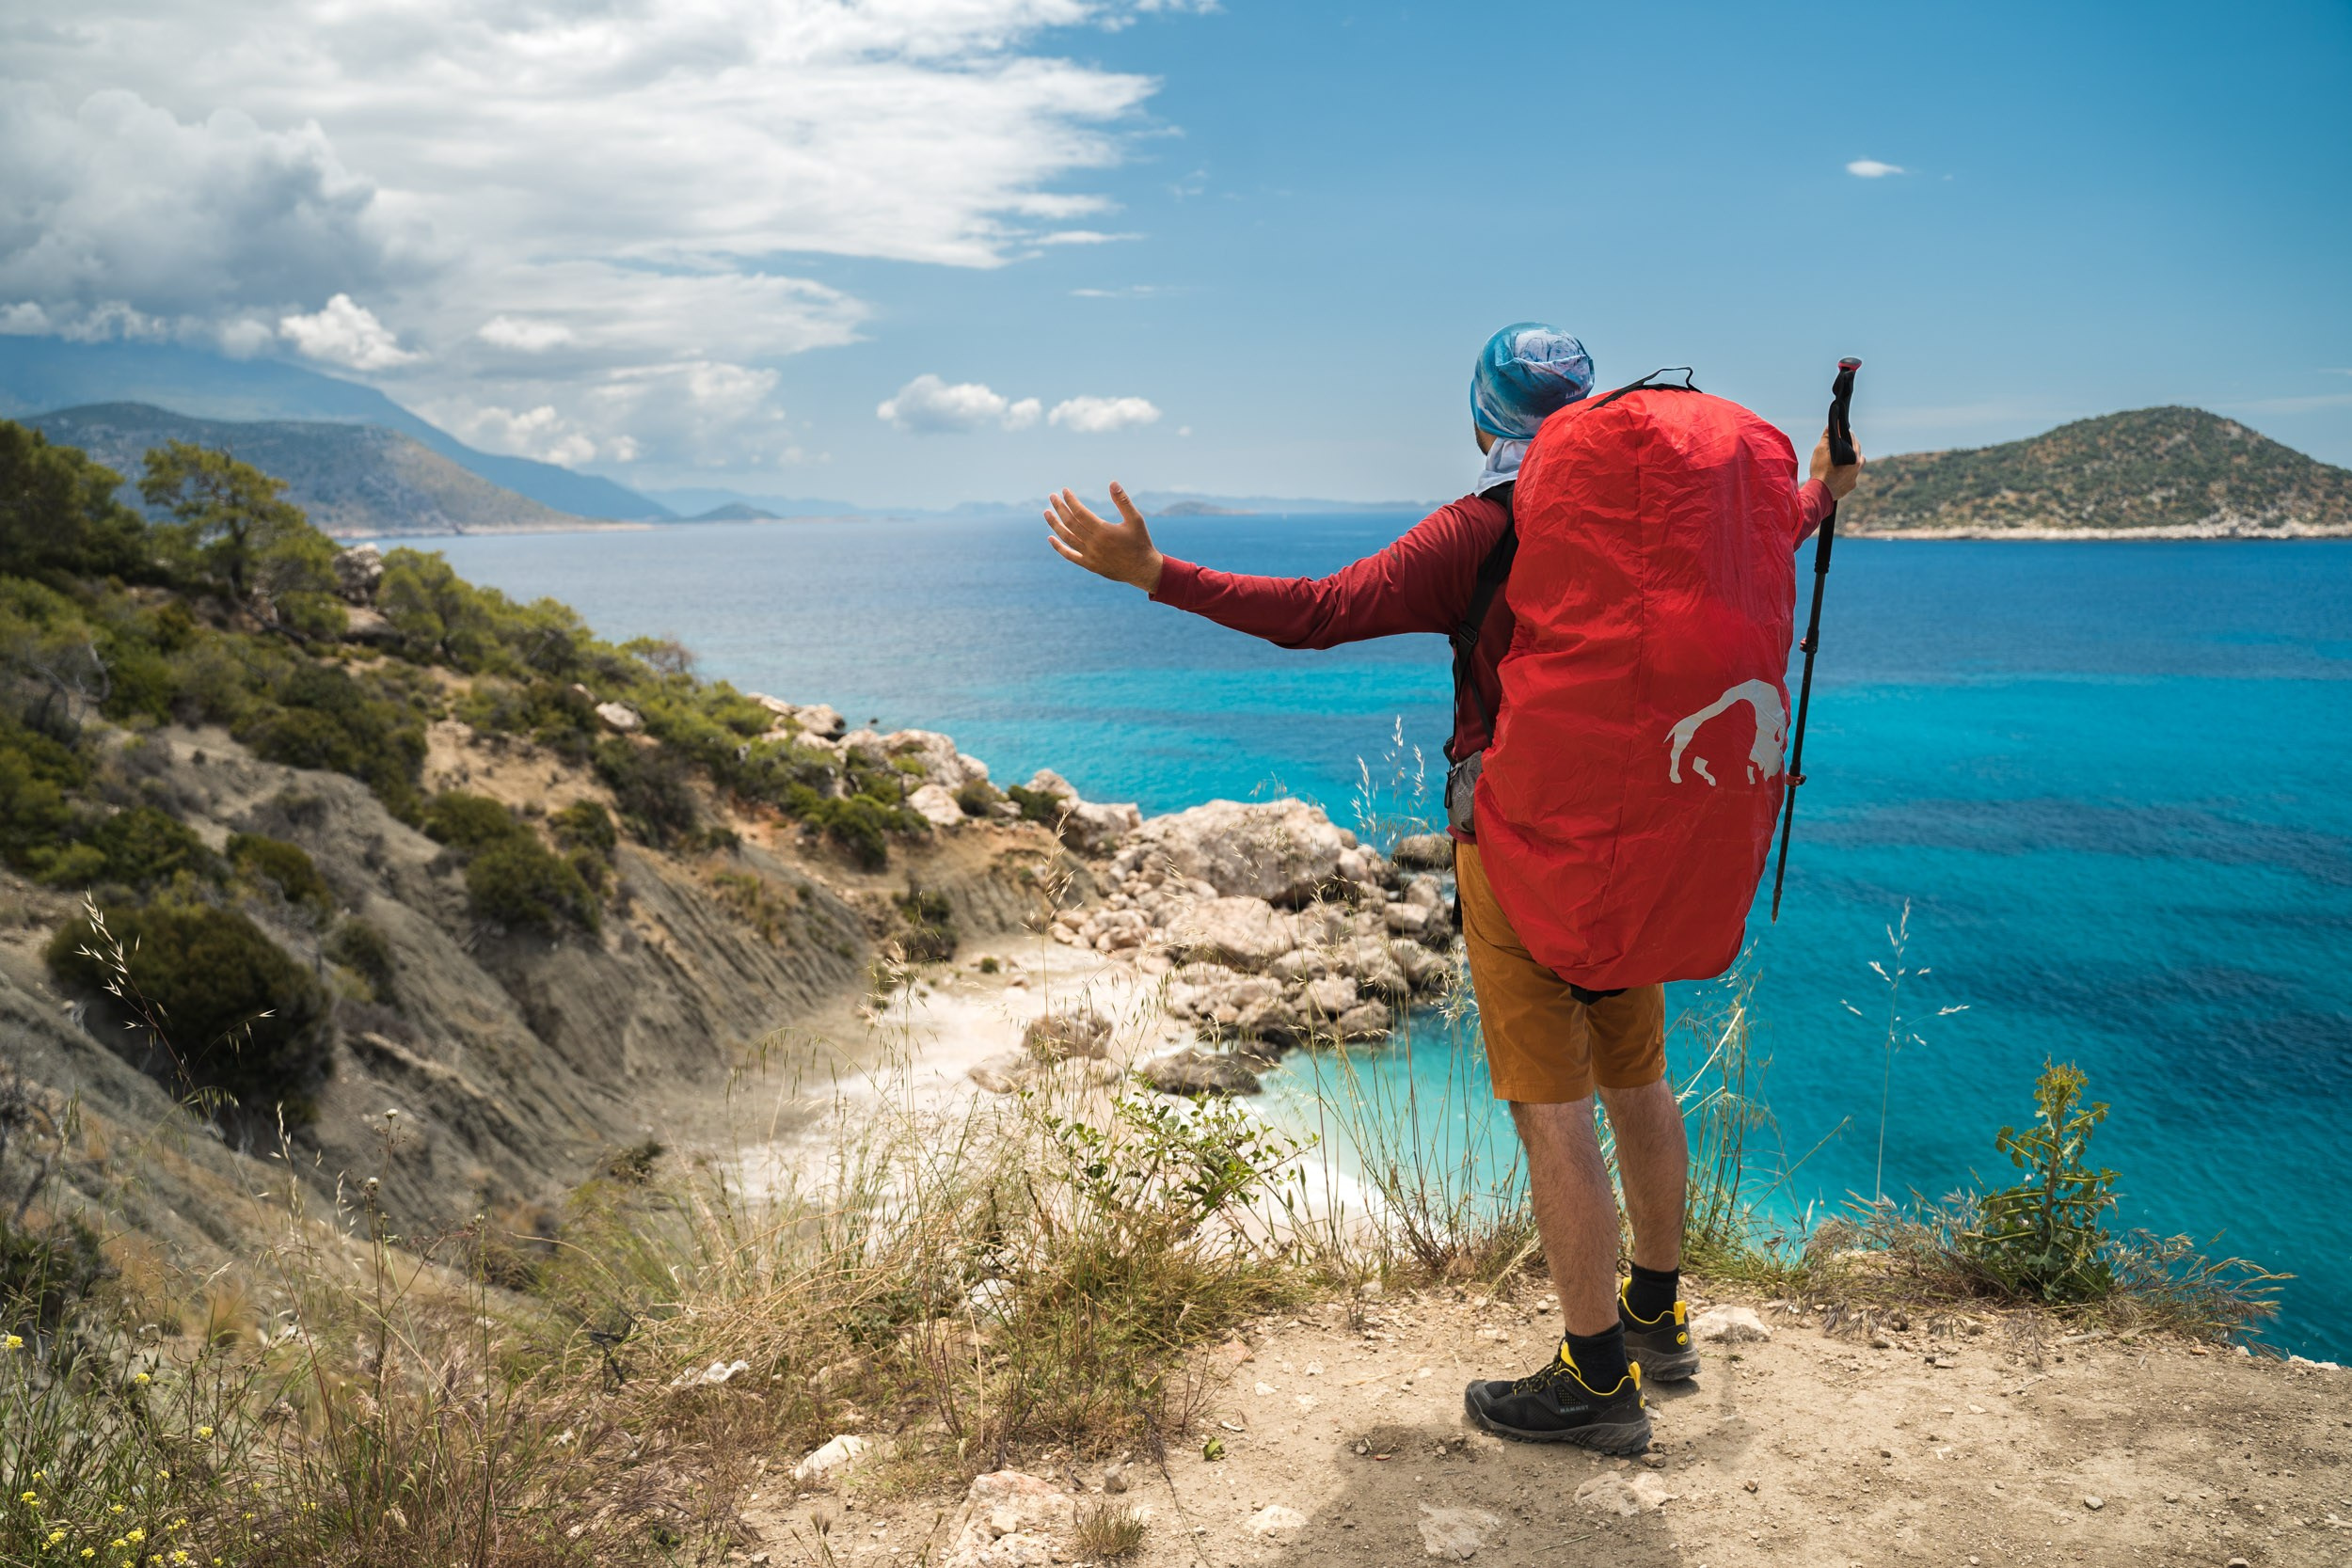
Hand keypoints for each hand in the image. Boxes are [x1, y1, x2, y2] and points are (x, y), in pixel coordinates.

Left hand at [1046, 482, 1163, 592]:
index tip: (1065, 491)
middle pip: (1070, 523)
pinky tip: (1050, 538)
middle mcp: (1094, 543)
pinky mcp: (1090, 565)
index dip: (1070, 500)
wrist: (1143, 569)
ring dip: (1055, 525)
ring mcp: (1090, 555)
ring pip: (1066, 538)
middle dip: (1059, 508)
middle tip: (1052, 497)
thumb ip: (1123, 501)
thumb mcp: (1135, 519)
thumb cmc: (1140, 542)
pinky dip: (1059, 547)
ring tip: (1046, 513)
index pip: (1080, 512)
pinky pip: (1070, 556)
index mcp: (1103, 530)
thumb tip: (1112, 483)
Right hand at [1810, 429, 1864, 500]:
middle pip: (1858, 456)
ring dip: (1850, 463)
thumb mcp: (1821, 451)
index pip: (1854, 442)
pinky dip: (1845, 475)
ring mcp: (1853, 480)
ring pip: (1855, 468)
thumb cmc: (1820, 471)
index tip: (1843, 431)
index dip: (1848, 435)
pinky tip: (1838, 473)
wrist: (1818, 493)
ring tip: (1842, 460)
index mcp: (1854, 459)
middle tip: (1844, 445)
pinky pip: (1849, 479)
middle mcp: (1857, 470)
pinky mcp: (1848, 488)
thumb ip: (1826, 438)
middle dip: (1852, 449)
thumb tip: (1829, 427)